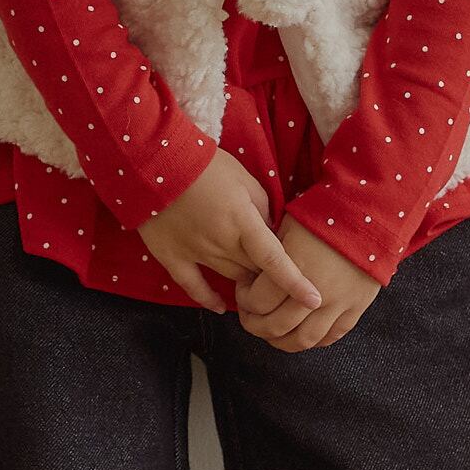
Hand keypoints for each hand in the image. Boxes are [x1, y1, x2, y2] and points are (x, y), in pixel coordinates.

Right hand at [135, 148, 325, 318]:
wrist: (155, 161)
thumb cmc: (206, 165)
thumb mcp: (245, 180)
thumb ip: (263, 209)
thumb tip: (273, 232)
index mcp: (241, 221)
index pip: (274, 259)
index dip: (295, 282)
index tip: (314, 301)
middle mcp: (221, 242)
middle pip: (255, 272)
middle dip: (271, 275)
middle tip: (280, 271)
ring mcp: (195, 253)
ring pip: (231, 279)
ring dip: (247, 283)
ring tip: (257, 283)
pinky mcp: (171, 257)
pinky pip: (193, 286)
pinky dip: (209, 299)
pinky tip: (221, 308)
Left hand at [236, 214, 381, 351]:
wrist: (371, 215)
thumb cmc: (326, 214)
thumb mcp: (290, 226)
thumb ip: (272, 256)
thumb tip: (253, 276)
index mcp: (295, 268)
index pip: (258, 301)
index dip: (244, 301)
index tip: (244, 292)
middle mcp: (315, 292)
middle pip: (276, 326)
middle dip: (255, 325)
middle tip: (251, 318)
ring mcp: (338, 304)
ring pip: (303, 340)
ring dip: (281, 342)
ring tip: (273, 333)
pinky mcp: (356, 308)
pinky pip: (331, 337)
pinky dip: (313, 341)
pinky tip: (301, 333)